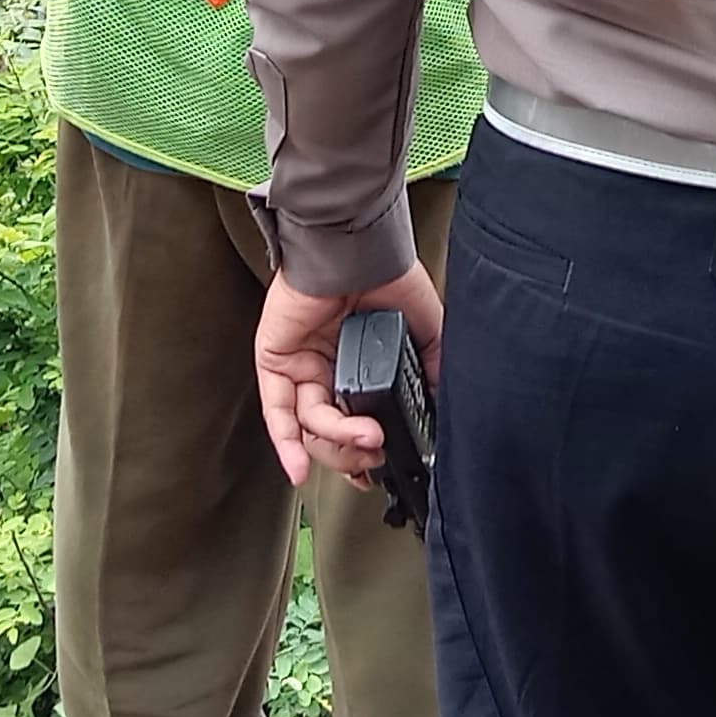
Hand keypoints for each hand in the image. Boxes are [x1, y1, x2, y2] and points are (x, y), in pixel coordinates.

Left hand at [256, 262, 444, 489]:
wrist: (360, 248)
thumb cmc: (389, 275)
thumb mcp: (424, 328)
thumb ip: (429, 369)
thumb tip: (438, 407)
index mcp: (358, 361)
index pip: (357, 418)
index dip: (368, 447)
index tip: (383, 462)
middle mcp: (327, 366)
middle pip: (333, 431)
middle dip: (356, 450)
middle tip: (377, 450)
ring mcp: (300, 364)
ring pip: (311, 426)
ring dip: (339, 443)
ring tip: (367, 439)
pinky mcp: (276, 358)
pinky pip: (277, 411)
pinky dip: (289, 444)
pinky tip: (302, 468)